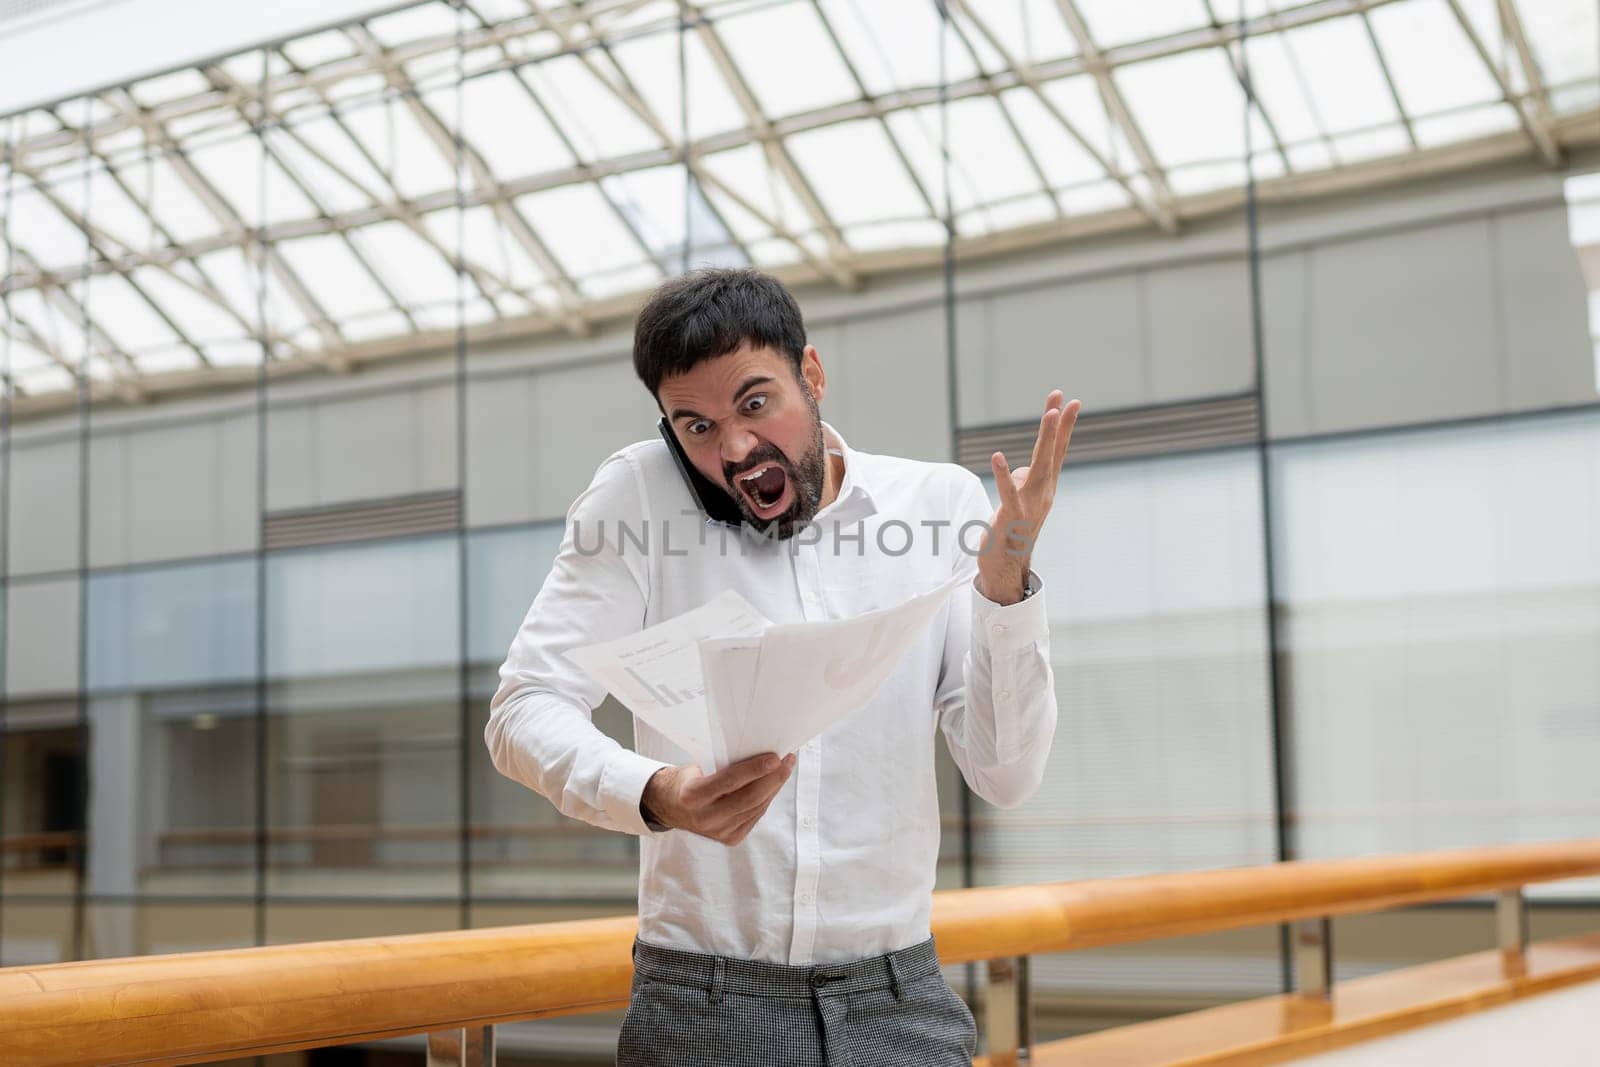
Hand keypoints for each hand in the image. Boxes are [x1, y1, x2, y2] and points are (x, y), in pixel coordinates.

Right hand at [640, 752, 795, 845]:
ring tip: (785, 768)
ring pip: (756, 807)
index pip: (730, 781)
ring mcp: (718, 832)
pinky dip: (767, 798)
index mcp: (692, 796)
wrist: (671, 807)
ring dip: (774, 787)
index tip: (775, 757)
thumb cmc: (687, 779)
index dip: (755, 769)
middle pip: (749, 797)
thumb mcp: (696, 767)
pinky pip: (755, 815)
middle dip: (773, 778)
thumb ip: (722, 765)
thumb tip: (759, 750)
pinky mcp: (730, 838)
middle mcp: (705, 818)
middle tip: (787, 760)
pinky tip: (774, 784)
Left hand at [976, 391, 1079, 604]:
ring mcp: (1030, 506)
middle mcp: (1042, 494)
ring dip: (1045, 439)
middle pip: (1051, 453)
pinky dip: (1003, 475)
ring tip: (1050, 413)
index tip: (1070, 400)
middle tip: (1062, 397)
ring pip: (1039, 466)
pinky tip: (997, 456)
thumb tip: (1018, 470)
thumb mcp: (1017, 501)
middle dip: (1058, 423)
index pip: (1055, 451)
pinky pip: (1009, 493)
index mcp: (1044, 488)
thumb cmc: (1011, 532)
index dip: (1062, 426)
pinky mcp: (1012, 518)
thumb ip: (1021, 482)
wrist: (1006, 569)